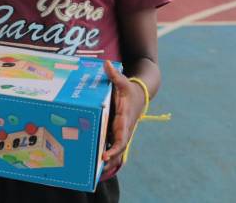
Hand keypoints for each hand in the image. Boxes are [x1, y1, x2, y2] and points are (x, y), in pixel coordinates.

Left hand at [100, 61, 145, 179]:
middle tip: (98, 169)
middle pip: (118, 148)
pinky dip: (107, 152)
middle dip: (110, 159)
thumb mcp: (123, 81)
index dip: (114, 147)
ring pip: (116, 149)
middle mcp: (124, 128)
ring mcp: (122, 131)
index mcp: (125, 119)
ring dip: (108, 160)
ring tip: (95, 171)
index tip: (105, 155)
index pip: (121, 137)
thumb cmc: (129, 89)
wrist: (141, 94)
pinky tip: (95, 160)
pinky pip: (113, 144)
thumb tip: (106, 63)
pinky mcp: (119, 131)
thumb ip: (114, 74)